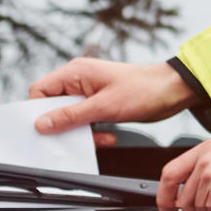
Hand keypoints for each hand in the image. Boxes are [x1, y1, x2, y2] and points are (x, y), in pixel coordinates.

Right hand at [29, 59, 196, 145]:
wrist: (172, 91)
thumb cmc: (143, 90)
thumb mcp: (104, 107)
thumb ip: (71, 116)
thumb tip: (41, 124)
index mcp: (75, 73)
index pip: (40, 91)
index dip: (38, 111)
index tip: (45, 129)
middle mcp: (79, 80)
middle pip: (54, 105)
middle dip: (63, 125)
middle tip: (74, 138)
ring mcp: (90, 91)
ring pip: (70, 115)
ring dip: (81, 130)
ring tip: (99, 137)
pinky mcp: (100, 102)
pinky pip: (85, 119)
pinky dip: (93, 131)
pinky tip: (108, 136)